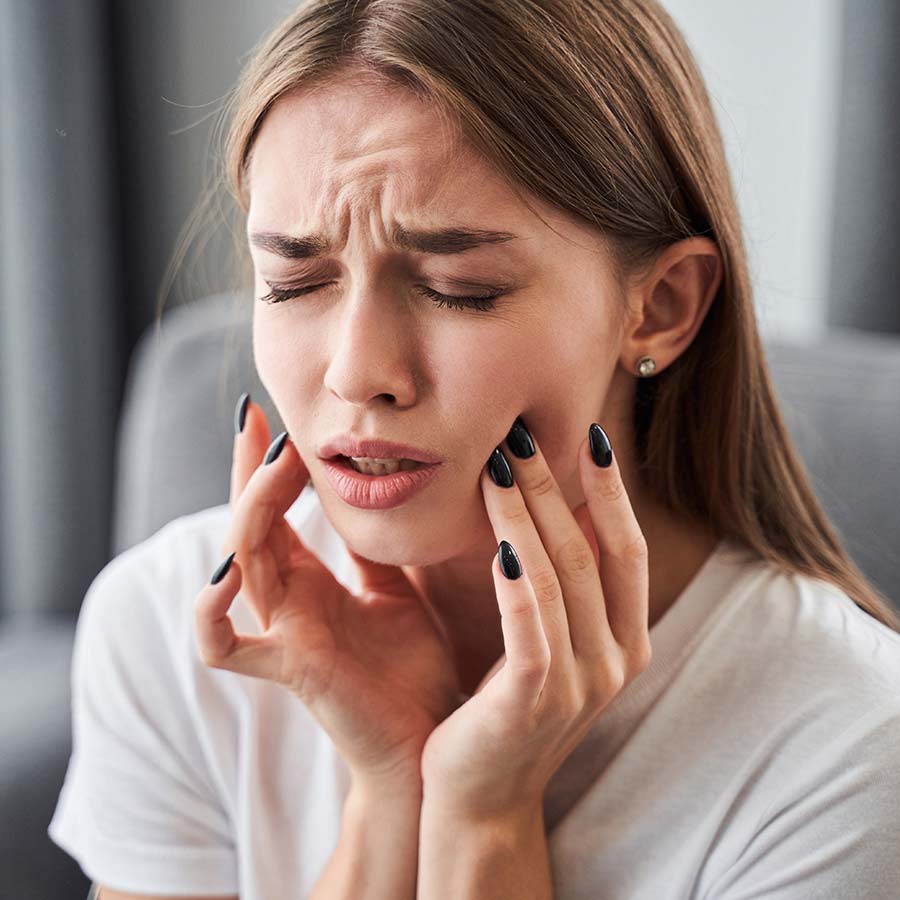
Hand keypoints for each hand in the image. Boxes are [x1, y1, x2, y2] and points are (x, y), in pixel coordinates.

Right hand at [193, 396, 461, 786]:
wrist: (430, 741)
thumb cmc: (413, 669)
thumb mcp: (397, 588)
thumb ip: (375, 547)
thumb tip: (381, 487)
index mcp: (310, 582)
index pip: (274, 510)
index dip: (266, 465)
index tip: (273, 414)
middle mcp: (287, 602)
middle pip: (249, 524)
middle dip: (251, 472)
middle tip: (263, 422)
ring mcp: (282, 633)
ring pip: (239, 562)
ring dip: (249, 512)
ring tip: (273, 467)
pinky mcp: (288, 668)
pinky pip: (224, 646)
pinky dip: (211, 612)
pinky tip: (228, 571)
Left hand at [419, 418, 652, 817]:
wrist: (481, 798)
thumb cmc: (508, 708)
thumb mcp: (551, 644)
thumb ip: (561, 588)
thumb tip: (548, 509)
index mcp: (625, 641)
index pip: (628, 551)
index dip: (613, 492)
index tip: (592, 436)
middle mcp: (615, 660)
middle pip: (591, 552)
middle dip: (557, 487)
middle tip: (523, 433)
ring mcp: (581, 684)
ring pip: (558, 577)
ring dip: (527, 516)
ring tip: (497, 466)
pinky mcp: (534, 701)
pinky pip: (531, 627)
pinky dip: (517, 579)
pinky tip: (497, 541)